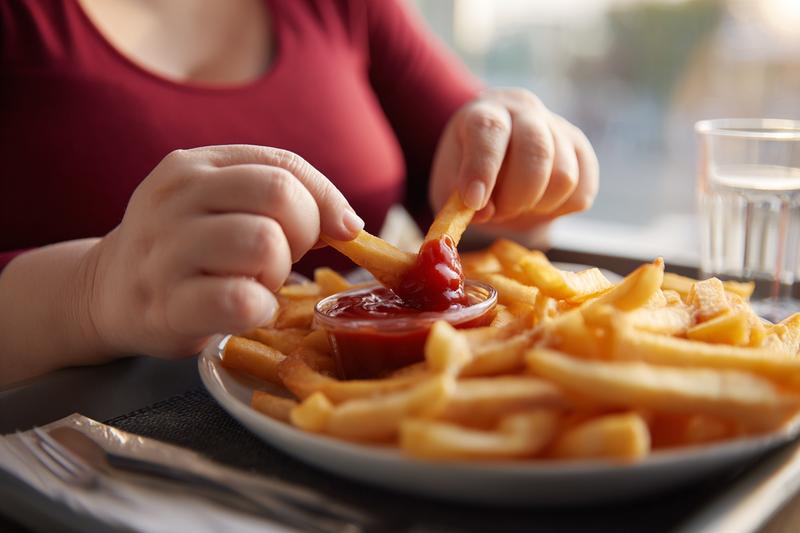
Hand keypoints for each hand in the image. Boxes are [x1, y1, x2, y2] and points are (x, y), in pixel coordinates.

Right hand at [85, 145, 362, 357]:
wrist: (106, 292)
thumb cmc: (184, 247)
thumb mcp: (219, 202)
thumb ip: (280, 198)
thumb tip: (349, 224)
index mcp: (195, 165)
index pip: (285, 166)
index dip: (325, 200)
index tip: (336, 230)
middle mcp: (175, 199)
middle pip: (280, 195)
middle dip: (303, 233)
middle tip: (283, 258)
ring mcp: (165, 251)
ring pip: (264, 243)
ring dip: (278, 272)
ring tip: (257, 283)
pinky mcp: (165, 306)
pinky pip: (240, 300)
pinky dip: (259, 308)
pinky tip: (247, 310)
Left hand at [429, 88, 597, 229]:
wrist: (498, 163)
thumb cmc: (469, 173)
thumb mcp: (449, 184)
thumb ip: (457, 197)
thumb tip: (485, 211)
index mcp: (486, 111)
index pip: (490, 129)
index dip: (482, 168)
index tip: (474, 202)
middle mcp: (526, 111)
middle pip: (536, 151)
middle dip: (516, 196)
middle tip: (498, 212)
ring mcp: (560, 129)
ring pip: (564, 176)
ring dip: (537, 206)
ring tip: (516, 206)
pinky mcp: (582, 154)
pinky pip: (582, 193)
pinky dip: (559, 210)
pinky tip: (538, 204)